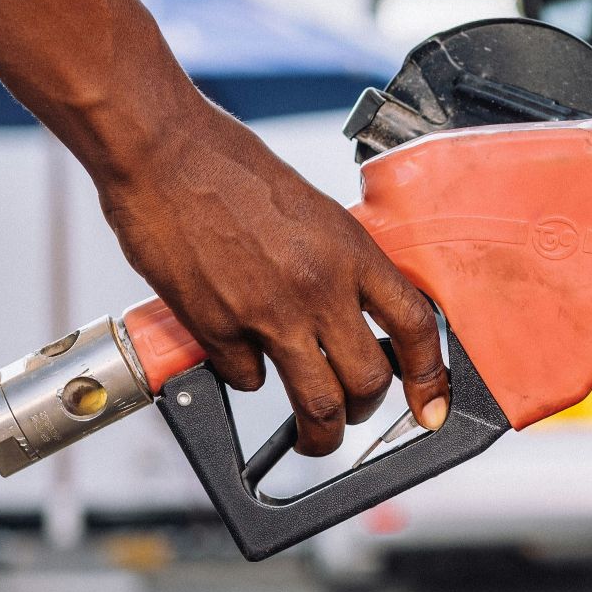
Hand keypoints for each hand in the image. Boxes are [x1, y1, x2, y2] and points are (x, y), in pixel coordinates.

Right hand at [95, 98, 449, 456]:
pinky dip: (246, 377)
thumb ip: (336, 263)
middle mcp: (318, 286)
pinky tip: (237, 352)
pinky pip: (247, 380)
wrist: (161, 153)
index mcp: (350, 250)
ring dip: (319, 433)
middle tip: (353, 415)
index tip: (429, 405)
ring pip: (316, 403)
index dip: (429, 377)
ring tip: (312, 438)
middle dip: (364, 412)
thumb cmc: (228, 167)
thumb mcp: (310, 210)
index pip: (416, 326)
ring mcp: (268, 313)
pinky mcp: (217, 330)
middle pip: (368, 381)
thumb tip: (353, 312)